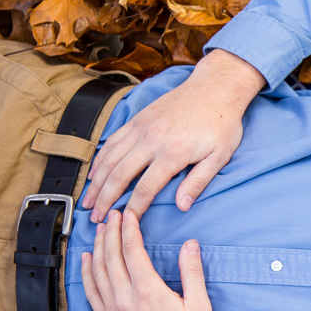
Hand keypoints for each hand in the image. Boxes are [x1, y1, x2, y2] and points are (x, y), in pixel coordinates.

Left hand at [81, 209, 213, 310]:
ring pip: (98, 272)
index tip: (130, 214)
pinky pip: (91, 292)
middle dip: (112, 233)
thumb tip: (190, 245)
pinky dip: (87, 273)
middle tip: (114, 215)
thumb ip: (193, 273)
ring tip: (101, 230)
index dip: (130, 230)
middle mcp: (126, 300)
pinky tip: (88, 260)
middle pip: (112, 257)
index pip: (133, 252)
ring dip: (98, 248)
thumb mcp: (200, 308)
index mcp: (150, 293)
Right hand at [83, 49, 263, 222]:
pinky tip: (94, 174)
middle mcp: (151, 140)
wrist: (215, 88)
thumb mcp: (220, 156)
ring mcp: (141, 128)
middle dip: (105, 199)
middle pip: (119, 175)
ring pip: (110, 158)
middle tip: (95, 217)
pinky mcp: (137, 119)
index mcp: (172, 153)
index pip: (146, 188)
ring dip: (96, 182)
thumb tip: (182, 206)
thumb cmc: (222, 124)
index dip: (133, 207)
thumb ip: (198, 182)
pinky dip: (100, 159)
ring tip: (88, 201)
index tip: (126, 221)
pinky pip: (112, 141)